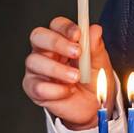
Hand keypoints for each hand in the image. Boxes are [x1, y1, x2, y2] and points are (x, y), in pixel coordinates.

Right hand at [22, 16, 116, 130]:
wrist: (93, 108)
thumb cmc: (93, 81)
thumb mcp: (99, 63)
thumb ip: (96, 47)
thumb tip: (95, 29)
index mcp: (61, 40)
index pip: (56, 25)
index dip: (65, 27)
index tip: (78, 35)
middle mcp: (45, 52)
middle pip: (38, 36)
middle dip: (56, 42)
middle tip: (76, 52)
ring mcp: (37, 69)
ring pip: (34, 61)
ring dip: (57, 69)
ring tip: (75, 78)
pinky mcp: (34, 88)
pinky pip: (37, 86)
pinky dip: (54, 89)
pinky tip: (67, 91)